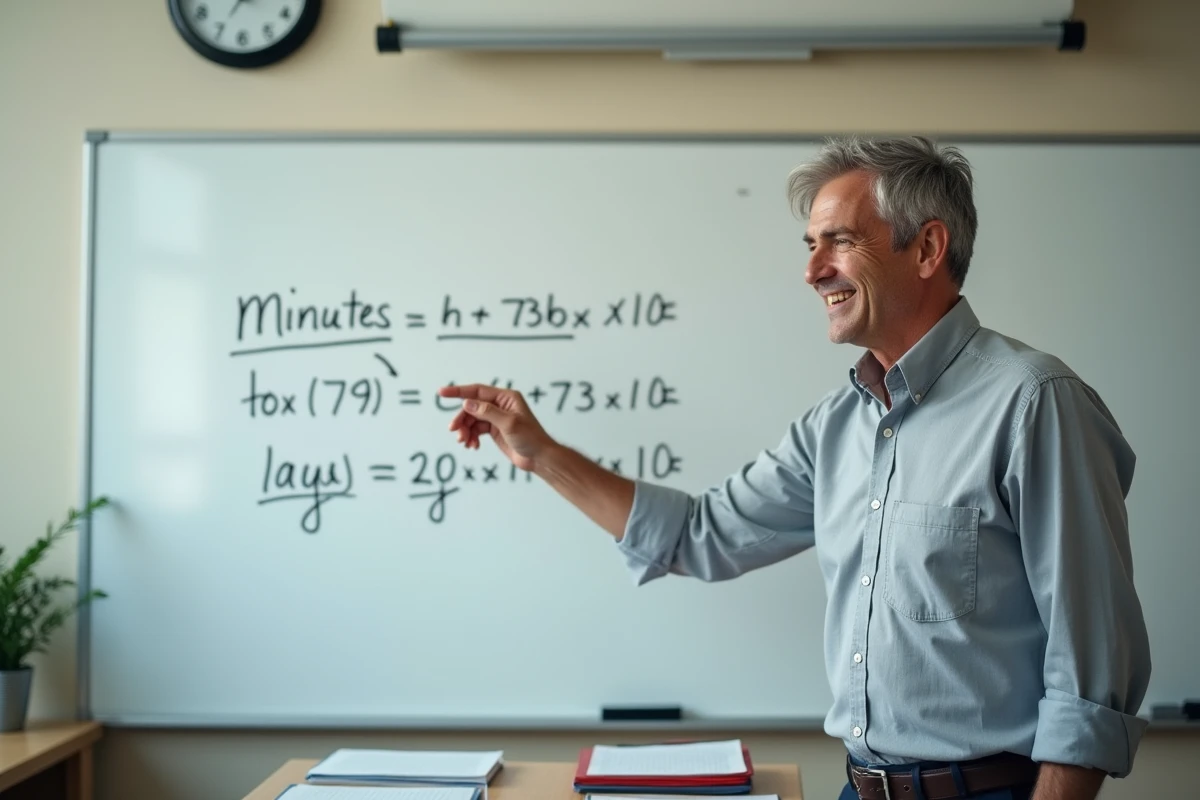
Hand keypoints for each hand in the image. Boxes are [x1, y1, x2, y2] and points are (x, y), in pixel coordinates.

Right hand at [439, 384, 555, 471]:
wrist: (539, 458)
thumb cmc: (530, 438)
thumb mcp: (509, 424)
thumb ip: (487, 412)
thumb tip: (467, 403)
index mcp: (506, 398)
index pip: (477, 390)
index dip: (458, 391)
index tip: (441, 392)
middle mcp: (500, 405)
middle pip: (472, 407)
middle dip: (461, 419)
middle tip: (454, 431)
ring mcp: (496, 418)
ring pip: (472, 420)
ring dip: (465, 430)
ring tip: (465, 442)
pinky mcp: (494, 430)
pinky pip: (476, 430)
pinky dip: (471, 437)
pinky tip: (473, 446)